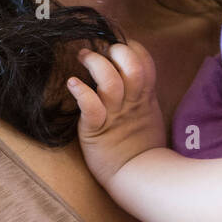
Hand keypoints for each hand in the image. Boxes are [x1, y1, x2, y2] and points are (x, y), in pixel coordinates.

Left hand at [67, 41, 166, 188]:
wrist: (136, 178)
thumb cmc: (140, 148)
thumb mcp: (148, 114)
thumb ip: (142, 93)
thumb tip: (132, 73)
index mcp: (144, 97)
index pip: (145, 63)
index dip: (133, 48)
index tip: (120, 43)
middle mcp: (131, 102)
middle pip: (131, 66)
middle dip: (117, 51)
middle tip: (102, 49)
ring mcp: (114, 115)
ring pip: (110, 81)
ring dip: (96, 63)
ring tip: (83, 56)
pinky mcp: (96, 129)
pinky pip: (90, 106)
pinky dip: (81, 92)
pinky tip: (72, 83)